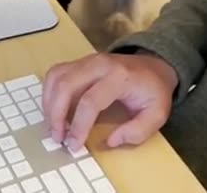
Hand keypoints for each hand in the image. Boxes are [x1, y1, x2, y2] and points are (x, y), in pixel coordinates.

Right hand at [41, 52, 177, 150]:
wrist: (154, 66)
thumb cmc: (153, 91)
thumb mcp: (157, 114)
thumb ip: (138, 131)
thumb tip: (111, 141)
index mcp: (119, 77)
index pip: (90, 101)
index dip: (79, 125)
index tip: (74, 144)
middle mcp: (99, 64)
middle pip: (66, 86)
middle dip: (56, 115)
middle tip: (57, 137)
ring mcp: (87, 60)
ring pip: (56, 78)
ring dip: (49, 105)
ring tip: (54, 127)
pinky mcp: (79, 62)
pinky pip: (56, 74)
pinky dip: (50, 93)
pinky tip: (55, 111)